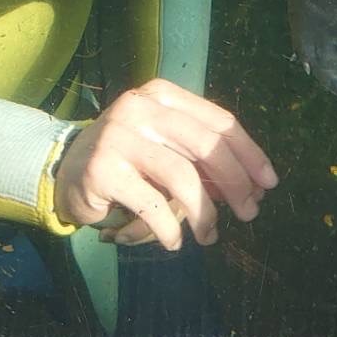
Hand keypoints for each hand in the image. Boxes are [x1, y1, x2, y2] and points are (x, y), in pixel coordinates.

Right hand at [53, 78, 277, 250]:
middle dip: (235, 182)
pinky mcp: (102, 169)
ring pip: (181, 176)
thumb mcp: (167, 147)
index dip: (249, 153)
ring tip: (210, 235)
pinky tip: (175, 241)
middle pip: (205, 145)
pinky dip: (169, 229)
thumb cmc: (130, 158)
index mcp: (162, 95)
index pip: (218, 120)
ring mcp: (118, 135)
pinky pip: (151, 204)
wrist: (67, 169)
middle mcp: (140, 107)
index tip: (268, 183)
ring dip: (204, 212)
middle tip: (250, 213)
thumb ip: (203, 159)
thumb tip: (252, 187)